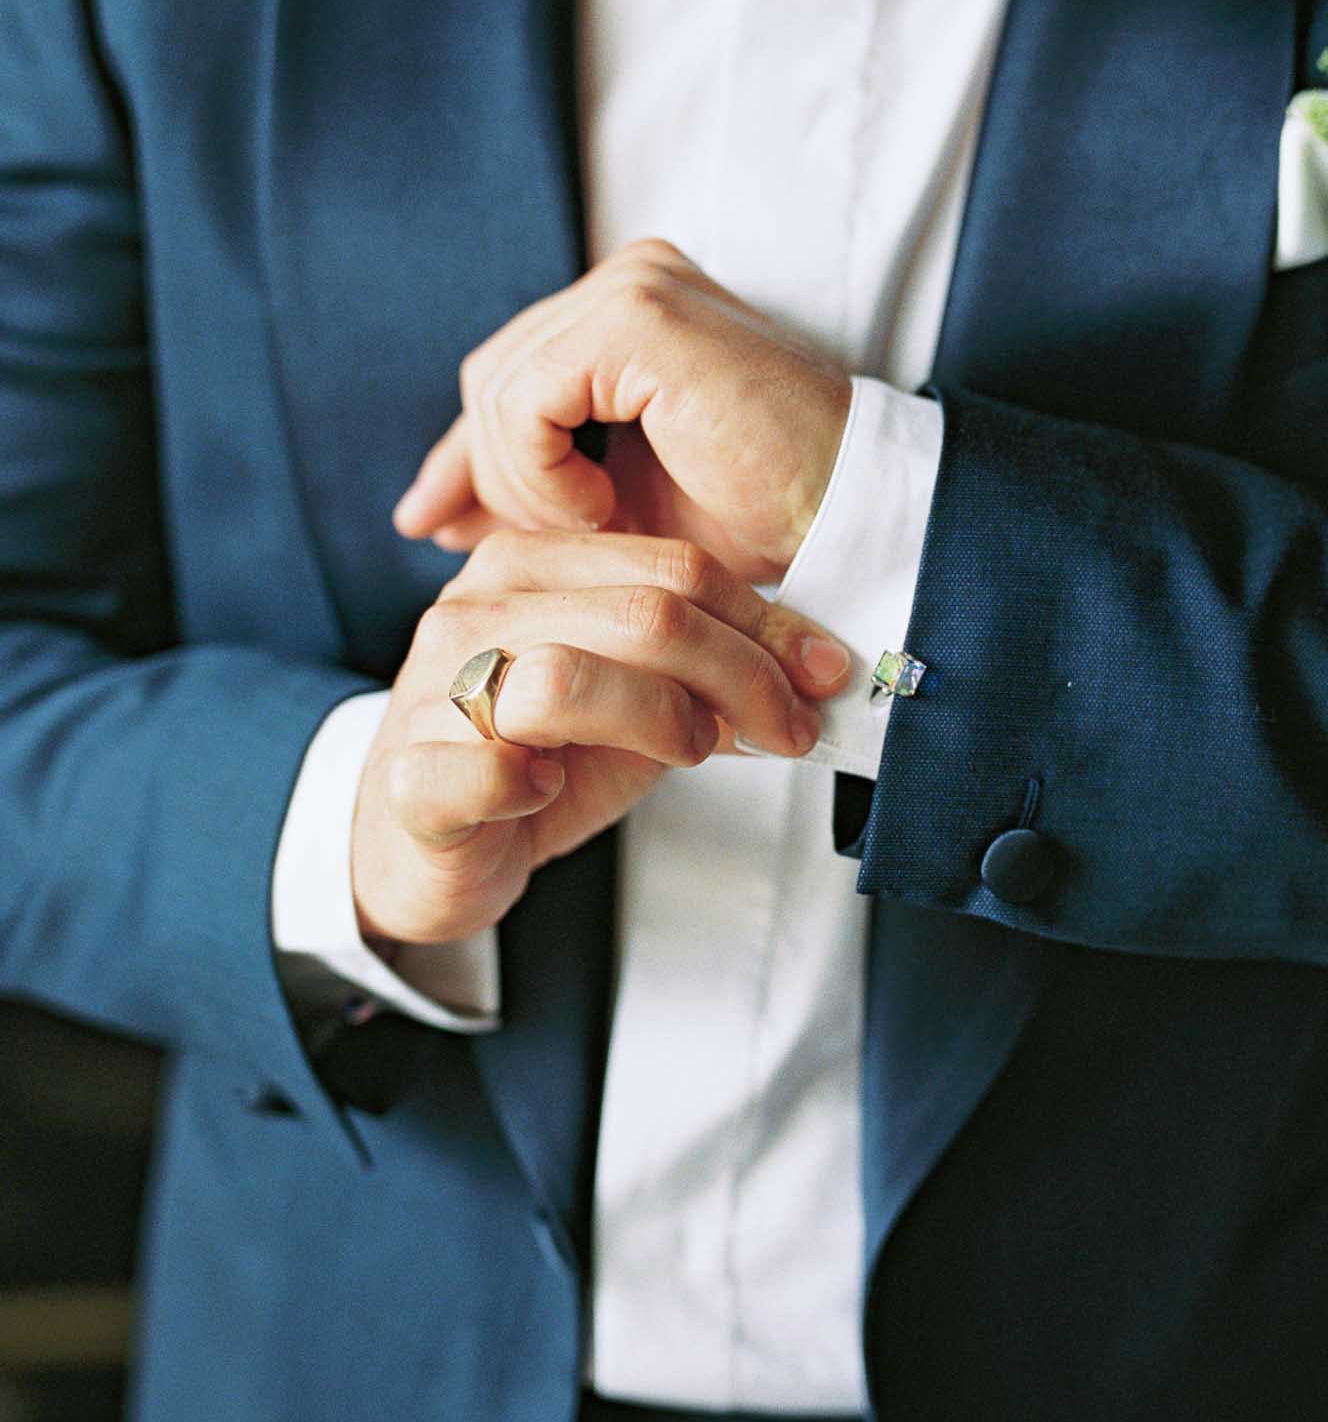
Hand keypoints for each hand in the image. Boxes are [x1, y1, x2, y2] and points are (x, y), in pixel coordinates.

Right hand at [351, 530, 851, 946]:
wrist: (423, 852)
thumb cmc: (534, 766)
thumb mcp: (632, 706)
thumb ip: (701, 674)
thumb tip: (812, 673)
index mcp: (531, 569)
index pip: (673, 571)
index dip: (766, 626)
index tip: (823, 674)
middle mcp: (476, 613)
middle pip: (641, 617)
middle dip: (742, 675)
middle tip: (788, 728)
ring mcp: (432, 694)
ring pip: (565, 679)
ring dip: (659, 719)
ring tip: (688, 750)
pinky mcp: (409, 779)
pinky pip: (482, 770)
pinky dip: (530, 785)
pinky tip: (550, 793)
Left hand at [391, 240, 852, 583]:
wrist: (851, 514)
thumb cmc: (760, 517)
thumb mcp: (621, 509)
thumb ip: (535, 494)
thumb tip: (429, 511)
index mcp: (631, 308)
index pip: (510, 373)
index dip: (465, 455)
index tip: (428, 522)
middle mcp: (631, 279)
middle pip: (492, 378)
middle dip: (486, 476)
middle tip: (503, 546)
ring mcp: (636, 287)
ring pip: (500, 391)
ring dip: (527, 484)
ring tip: (597, 528)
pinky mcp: (639, 317)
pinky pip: (528, 401)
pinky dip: (545, 472)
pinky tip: (603, 509)